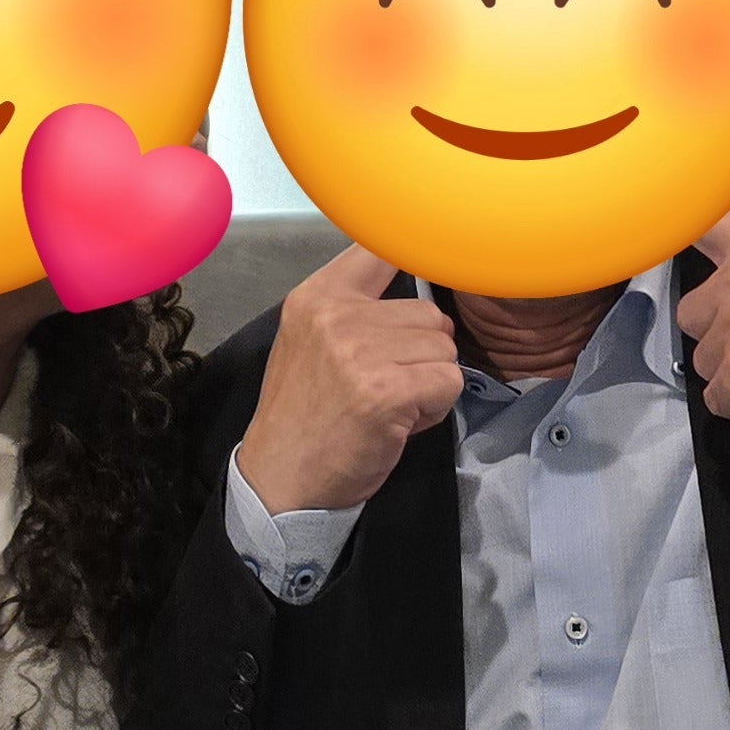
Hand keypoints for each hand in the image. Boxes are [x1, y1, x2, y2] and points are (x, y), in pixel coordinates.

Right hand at [235, 248, 465, 513]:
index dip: (412, 270)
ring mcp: (361, 351)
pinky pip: (449, 381)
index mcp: (316, 297)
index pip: (381, 251)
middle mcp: (337, 315)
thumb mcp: (309, 341)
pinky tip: (402, 421)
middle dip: (423, 352)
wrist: (280, 478)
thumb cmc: (303, 415)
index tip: (410, 302)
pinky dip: (436, 406)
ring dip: (431, 381)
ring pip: (444, 348)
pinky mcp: (388, 390)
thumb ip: (353, 307)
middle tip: (391, 384)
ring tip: (394, 403)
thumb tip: (413, 277)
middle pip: (429, 313)